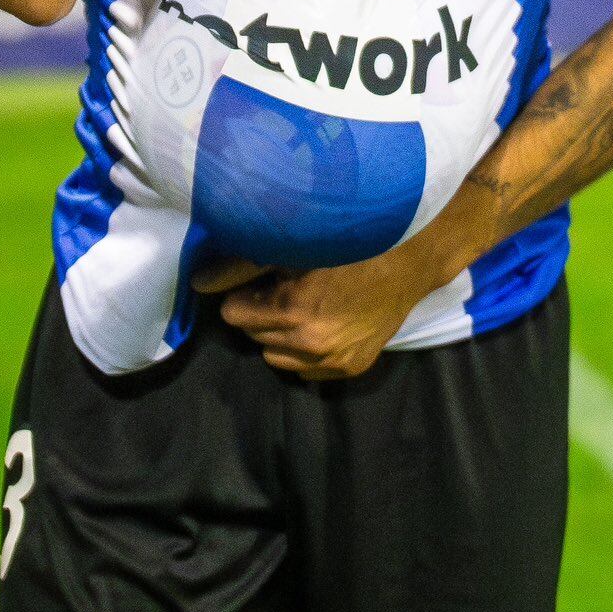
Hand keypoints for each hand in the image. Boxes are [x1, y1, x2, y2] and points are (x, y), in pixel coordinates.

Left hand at [193, 242, 441, 379]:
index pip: (234, 314)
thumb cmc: (352, 241)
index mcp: (294, 311)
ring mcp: (334, 361)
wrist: (412, 258)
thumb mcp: (295, 245)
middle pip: (253, 335)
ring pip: (276, 356)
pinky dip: (303, 351)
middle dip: (260, 313)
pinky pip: (304, 370)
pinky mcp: (352, 368)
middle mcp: (312, 344)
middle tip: (282, 288)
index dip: (243, 294)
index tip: (258, 280)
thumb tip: (200, 283)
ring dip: (280, 335)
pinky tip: (320, 324)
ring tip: (301, 305)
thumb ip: (242, 265)